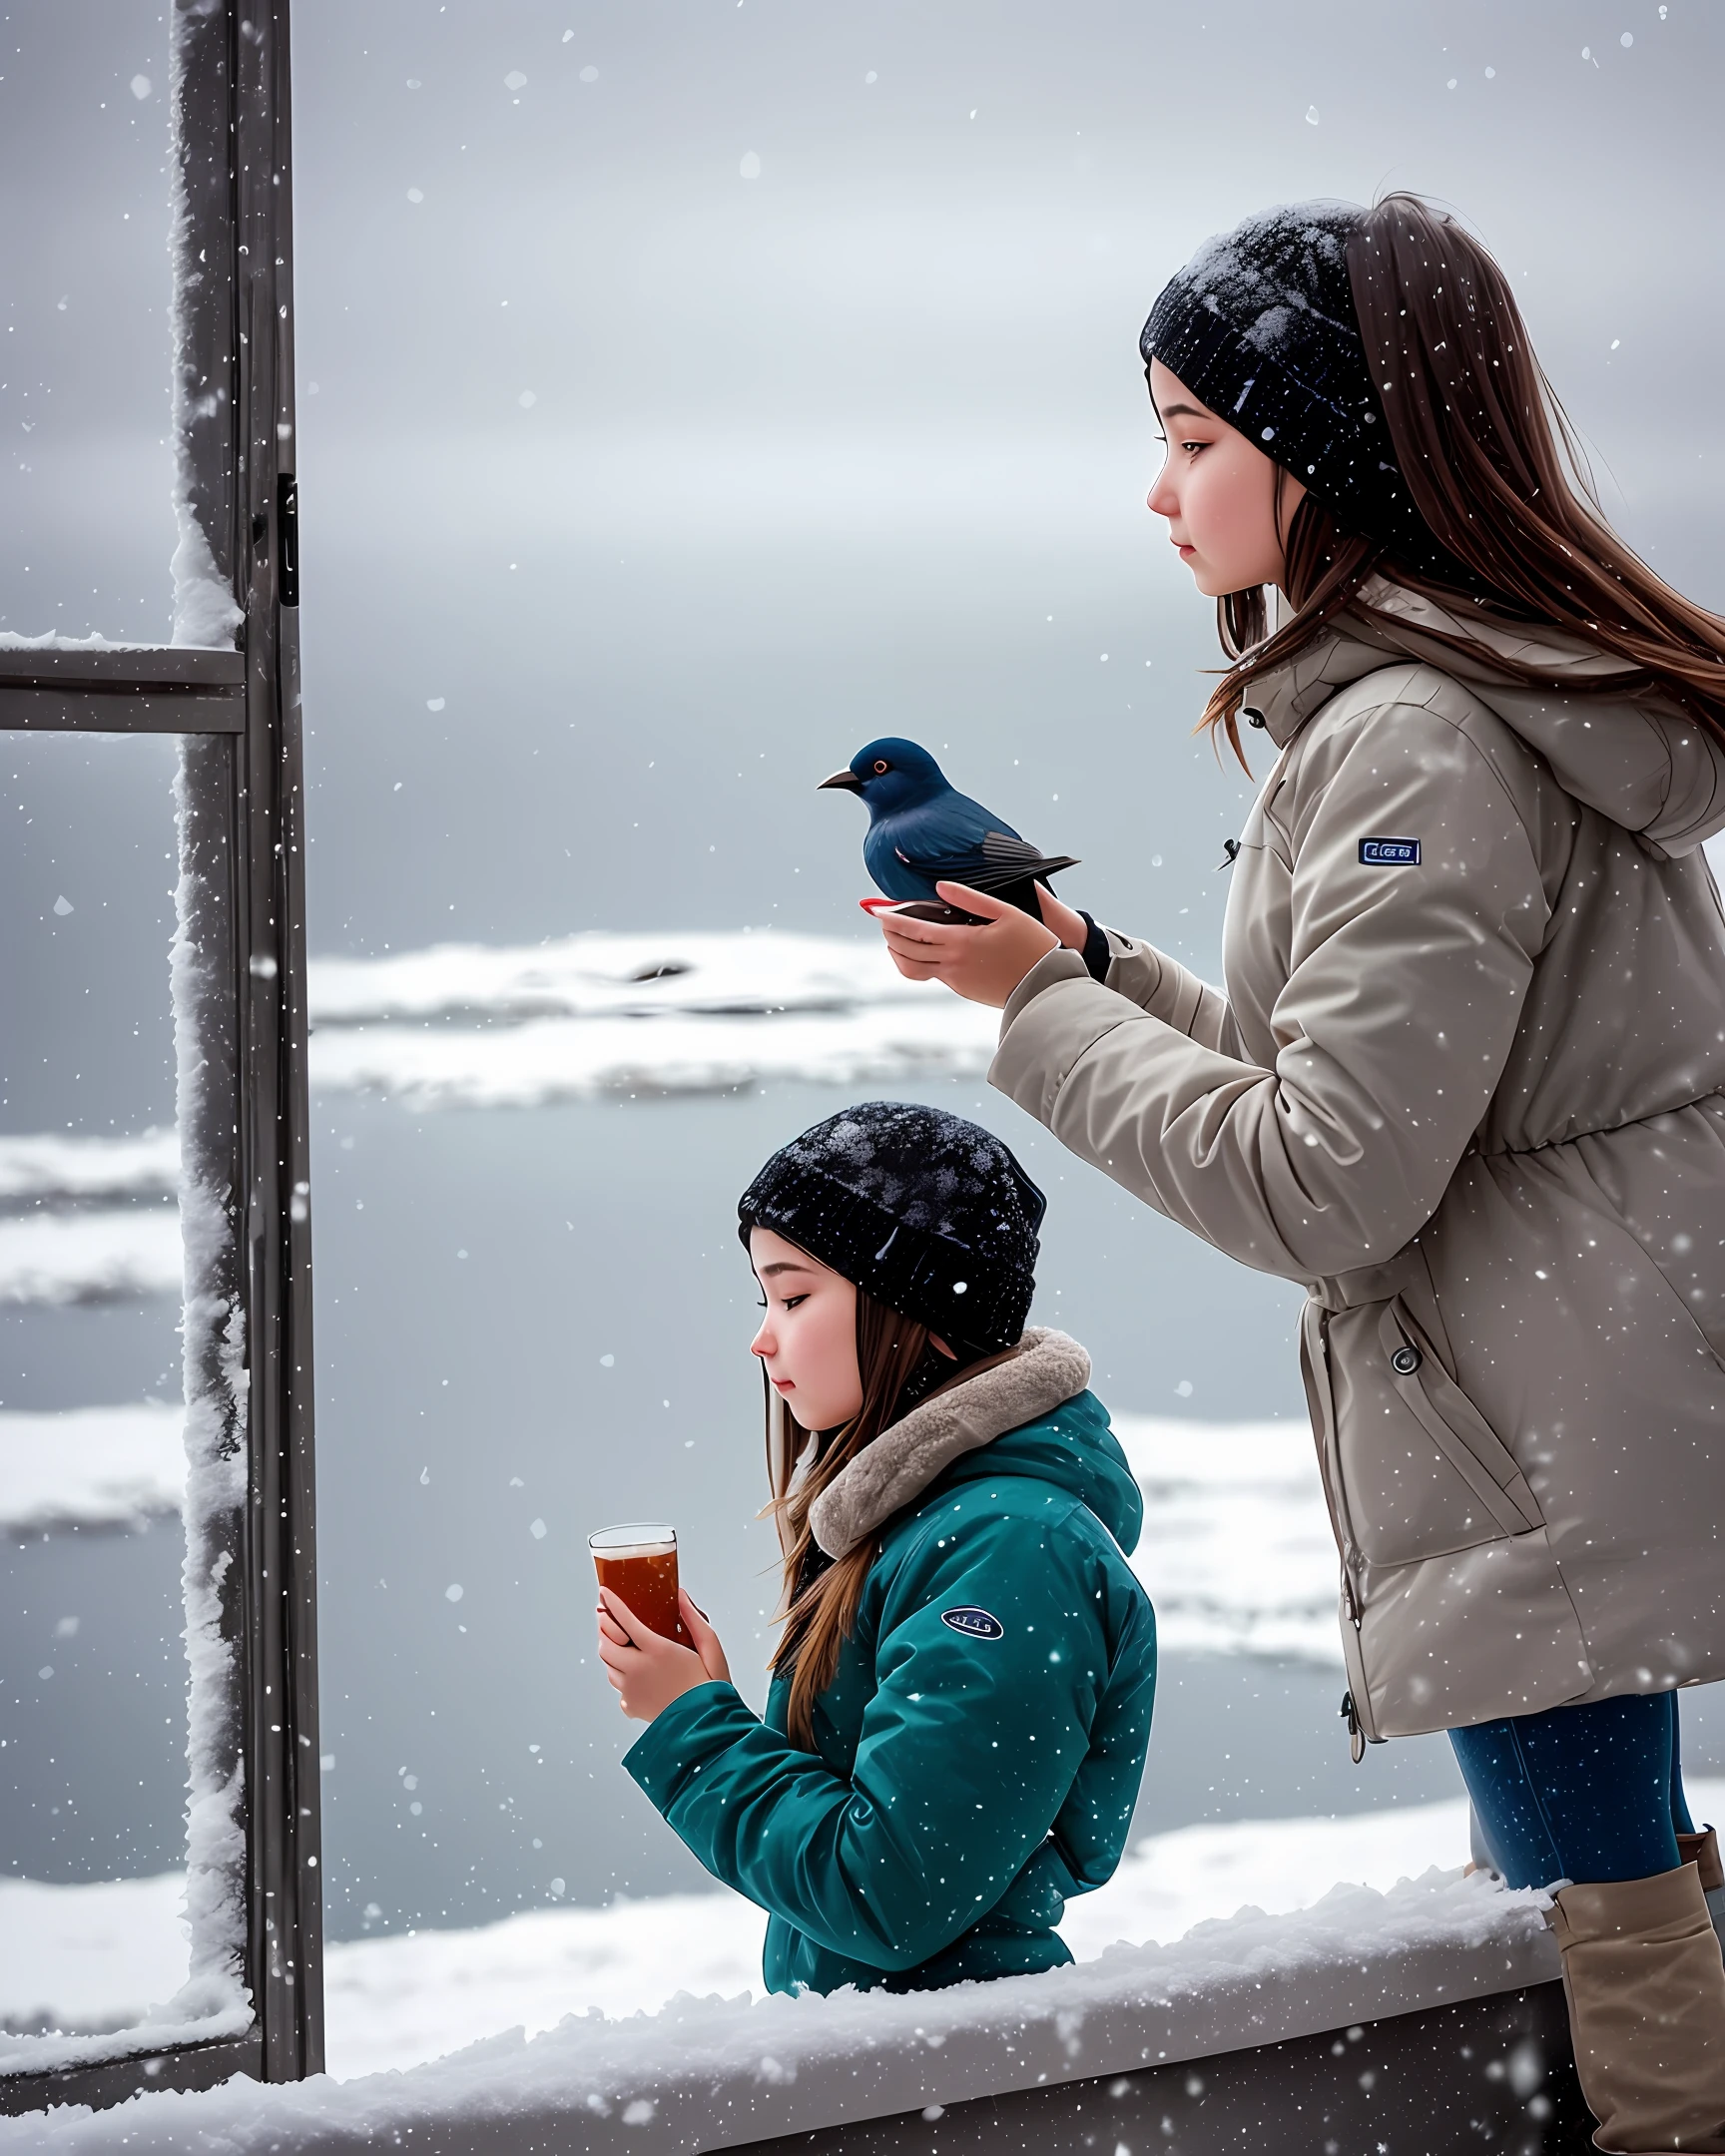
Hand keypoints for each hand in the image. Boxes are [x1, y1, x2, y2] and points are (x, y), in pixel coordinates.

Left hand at [596, 1585, 731, 1722]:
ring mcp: (631, 1690)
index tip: (604, 1593)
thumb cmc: (712, 1687)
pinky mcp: (631, 1706)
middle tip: (607, 1618)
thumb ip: (693, 1618)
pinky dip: (621, 1678)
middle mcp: (638, 1669)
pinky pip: (618, 1688)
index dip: (612, 1604)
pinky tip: (633, 1675)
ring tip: (620, 1644)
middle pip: (606, 1644)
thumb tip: (680, 1595)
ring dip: (611, 1652)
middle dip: (603, 1628)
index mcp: (658, 1650)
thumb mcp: (711, 1647)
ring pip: (608, 1666)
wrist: (706, 1727)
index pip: (625, 1621)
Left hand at [877, 882, 1070, 1008]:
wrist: (1046, 985)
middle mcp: (952, 963)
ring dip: (898, 953)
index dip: (891, 919)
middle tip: (883, 921)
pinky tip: (924, 950)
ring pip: (912, 969)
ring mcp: (955, 979)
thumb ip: (970, 898)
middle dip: (890, 934)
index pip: (914, 930)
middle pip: (906, 950)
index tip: (876, 911)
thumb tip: (940, 888)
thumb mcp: (1005, 912)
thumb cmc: (1032, 944)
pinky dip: (918, 961)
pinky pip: (930, 974)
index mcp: (960, 942)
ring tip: (896, 939)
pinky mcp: (962, 989)